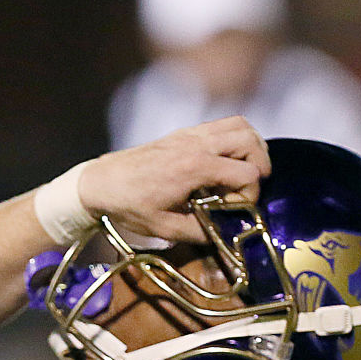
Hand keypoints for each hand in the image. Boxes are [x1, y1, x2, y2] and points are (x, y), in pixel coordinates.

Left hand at [78, 116, 268, 243]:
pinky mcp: (185, 132)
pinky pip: (222, 124)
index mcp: (194, 168)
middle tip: (247, 188)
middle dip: (259, 165)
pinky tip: (224, 162)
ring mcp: (191, 134)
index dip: (249, 195)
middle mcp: (196, 144)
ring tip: (241, 171)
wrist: (101, 182)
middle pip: (251, 141)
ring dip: (251, 147)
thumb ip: (199, 232)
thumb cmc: (128, 205)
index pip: (247, 173)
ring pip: (241, 125)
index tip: (232, 209)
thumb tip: (224, 235)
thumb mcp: (164, 228)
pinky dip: (234, 139)